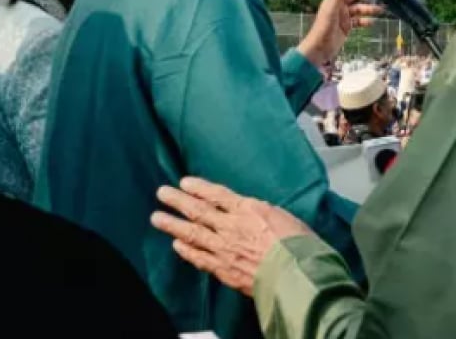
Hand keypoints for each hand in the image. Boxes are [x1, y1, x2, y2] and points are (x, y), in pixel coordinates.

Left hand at [150, 177, 312, 296]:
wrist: (295, 272)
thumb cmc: (298, 245)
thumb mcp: (284, 217)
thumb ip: (263, 214)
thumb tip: (255, 213)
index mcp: (249, 209)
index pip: (217, 194)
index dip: (199, 188)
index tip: (185, 182)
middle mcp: (231, 226)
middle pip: (198, 210)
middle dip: (178, 200)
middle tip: (162, 193)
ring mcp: (224, 248)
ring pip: (192, 232)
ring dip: (173, 224)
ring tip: (157, 217)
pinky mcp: (223, 268)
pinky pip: (199, 257)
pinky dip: (186, 250)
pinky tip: (176, 245)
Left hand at [298, 0, 382, 64]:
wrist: (321, 47)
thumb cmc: (324, 26)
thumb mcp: (331, 8)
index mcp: (334, 0)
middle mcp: (339, 6)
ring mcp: (344, 17)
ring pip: (359, 9)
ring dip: (369, 8)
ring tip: (381, 9)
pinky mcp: (347, 27)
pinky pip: (358, 21)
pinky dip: (366, 21)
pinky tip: (373, 22)